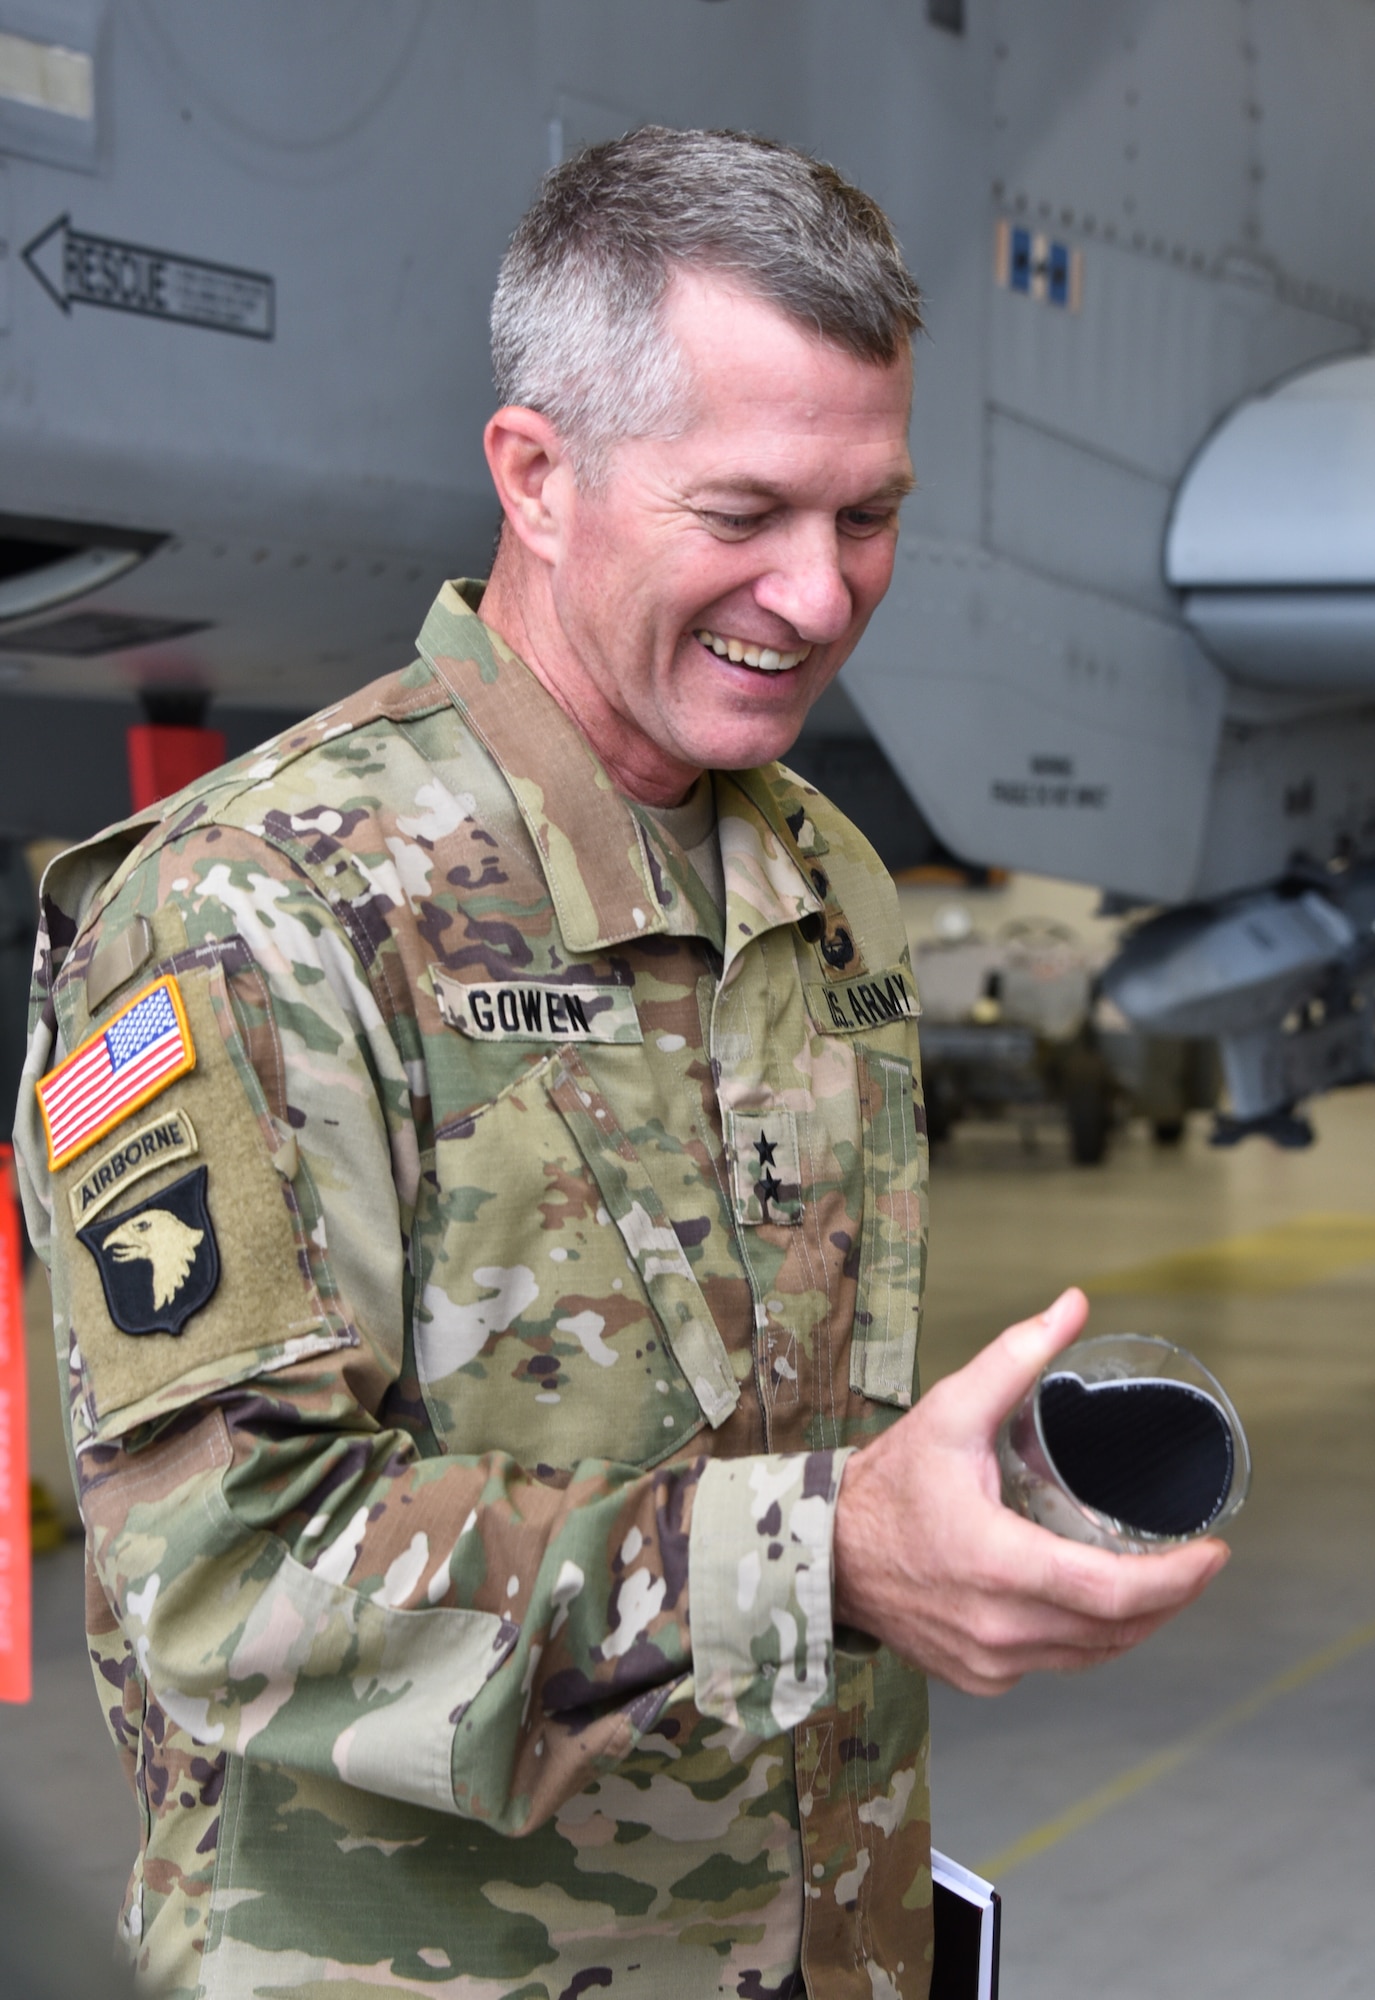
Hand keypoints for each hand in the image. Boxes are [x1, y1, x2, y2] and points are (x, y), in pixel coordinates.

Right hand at [832, 1289, 1229, 1694]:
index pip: (1111, 1592)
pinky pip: (1055, 1665)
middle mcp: (998, 1626)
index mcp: (997, 1565)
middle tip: (1197, 1562)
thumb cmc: (887, 1486)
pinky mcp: (980, 1678)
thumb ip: (1015, 1358)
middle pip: (1115, 1630)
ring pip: (1091, 1656)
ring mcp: (990, 1661)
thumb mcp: (950, 1411)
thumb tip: (1071, 1306)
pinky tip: (1092, 1607)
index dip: (1175, 1580)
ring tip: (1159, 1583)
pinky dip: (1085, 1640)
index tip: (1212, 1553)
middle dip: (1170, 1597)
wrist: (825, 1553)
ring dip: (1134, 1624)